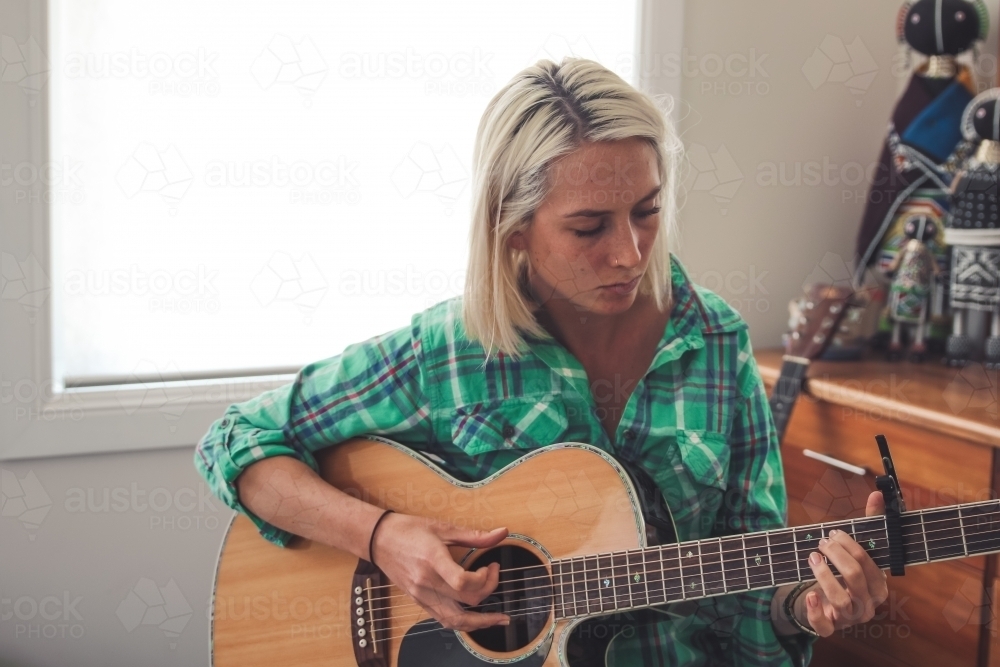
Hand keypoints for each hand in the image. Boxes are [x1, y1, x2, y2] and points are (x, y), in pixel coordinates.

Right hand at [370, 512, 510, 630]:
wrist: (379, 540)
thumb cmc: (408, 530)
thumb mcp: (443, 527)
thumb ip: (475, 535)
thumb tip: (502, 533)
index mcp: (433, 560)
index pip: (462, 582)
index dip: (484, 578)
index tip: (489, 566)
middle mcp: (426, 582)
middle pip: (465, 600)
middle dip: (489, 590)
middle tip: (493, 574)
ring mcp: (421, 595)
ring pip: (455, 620)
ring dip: (480, 622)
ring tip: (497, 618)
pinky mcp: (418, 601)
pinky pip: (443, 620)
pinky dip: (462, 622)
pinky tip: (474, 618)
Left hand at [798, 491, 889, 635]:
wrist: (827, 602)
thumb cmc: (846, 572)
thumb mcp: (858, 550)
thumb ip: (870, 524)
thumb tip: (877, 493)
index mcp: (879, 585)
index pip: (869, 564)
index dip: (850, 546)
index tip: (833, 532)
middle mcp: (868, 604)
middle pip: (855, 578)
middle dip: (836, 556)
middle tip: (821, 543)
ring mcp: (850, 618)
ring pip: (841, 600)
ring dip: (824, 576)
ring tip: (812, 558)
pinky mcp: (830, 628)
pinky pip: (824, 626)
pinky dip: (815, 610)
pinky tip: (809, 594)